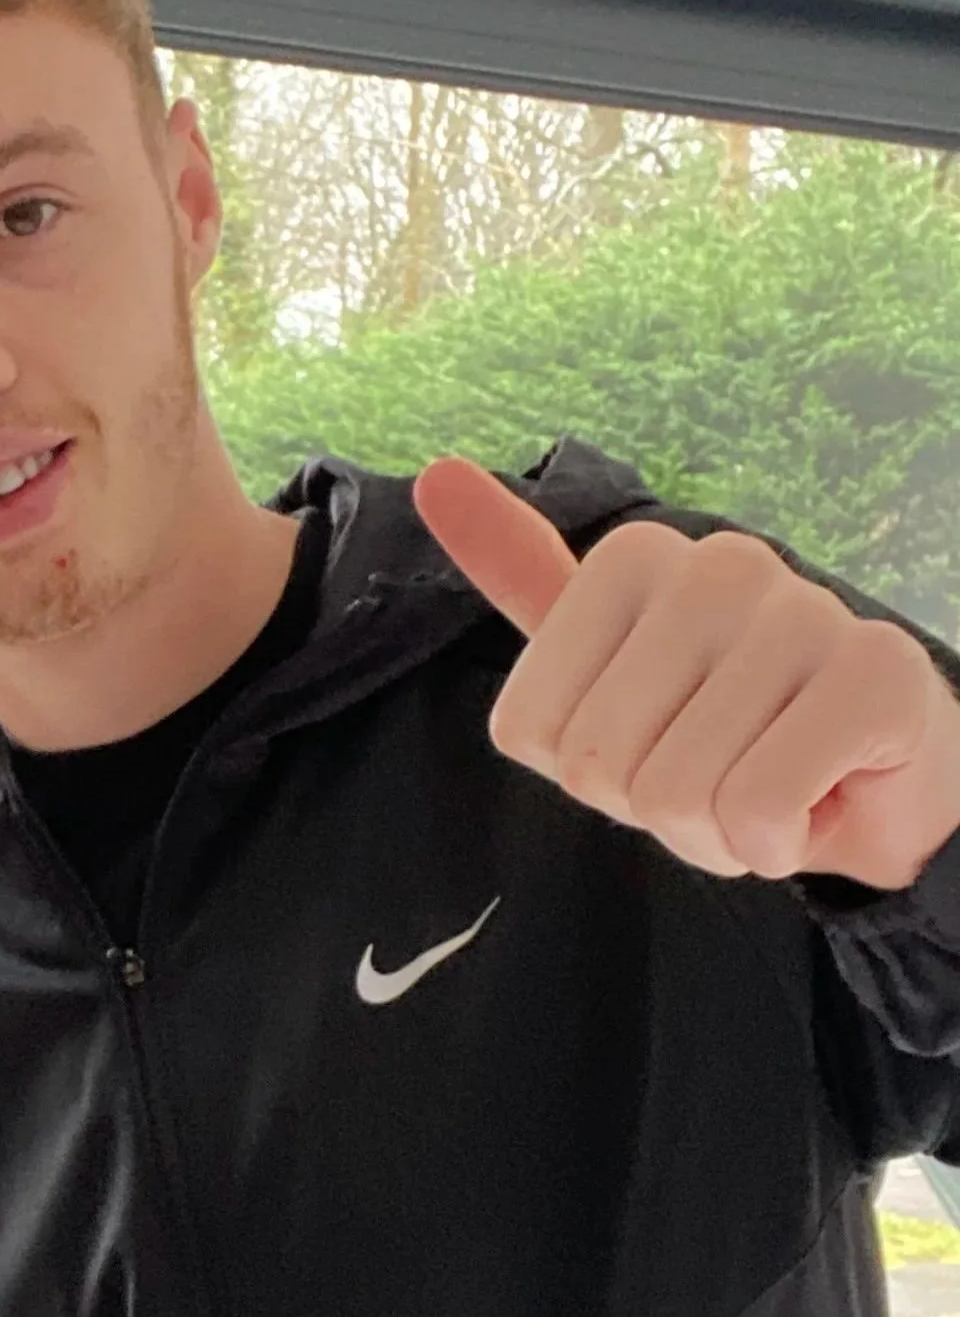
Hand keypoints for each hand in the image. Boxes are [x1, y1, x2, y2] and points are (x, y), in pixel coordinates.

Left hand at [415, 456, 959, 889]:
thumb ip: (521, 575)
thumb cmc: (731, 732)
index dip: (585, 776)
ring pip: (678, 792)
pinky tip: (816, 802)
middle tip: (721, 777)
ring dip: (719, 833)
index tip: (654, 744)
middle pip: (600, 764)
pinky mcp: (875, 675)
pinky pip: (757, 808)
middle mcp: (718, 564)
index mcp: (635, 560)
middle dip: (655, 811)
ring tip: (768, 788)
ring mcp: (802, 611)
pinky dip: (774, 843)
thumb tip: (436, 473)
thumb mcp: (606, 664)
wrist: (880, 785)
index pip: (530, 730)